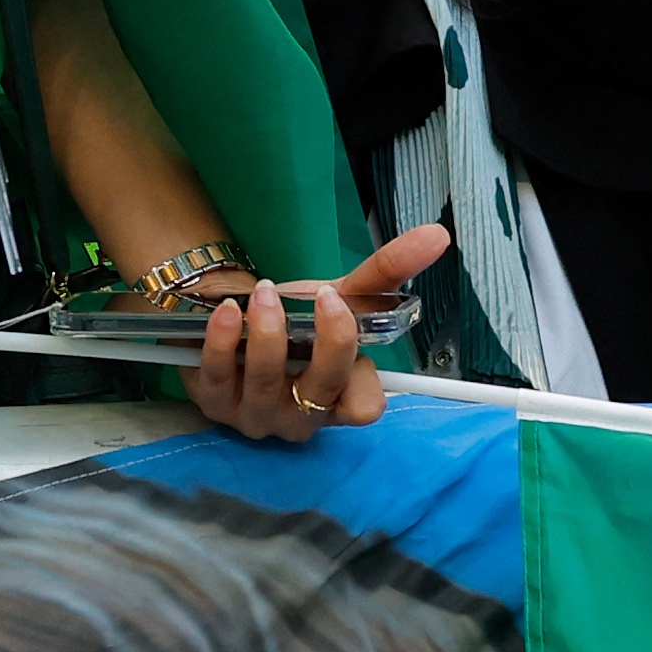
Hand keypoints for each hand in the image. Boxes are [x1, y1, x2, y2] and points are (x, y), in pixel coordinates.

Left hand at [185, 222, 450, 439]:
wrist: (234, 325)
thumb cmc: (297, 323)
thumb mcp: (342, 299)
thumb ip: (388, 272)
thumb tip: (438, 234)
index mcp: (340, 399)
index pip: (365, 406)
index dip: (361, 369)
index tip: (344, 308)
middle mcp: (301, 417)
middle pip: (323, 389)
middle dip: (325, 341)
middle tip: (319, 295)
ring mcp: (256, 416)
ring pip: (269, 382)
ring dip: (270, 331)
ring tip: (265, 292)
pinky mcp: (214, 404)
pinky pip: (220, 375)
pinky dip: (224, 340)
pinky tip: (229, 311)